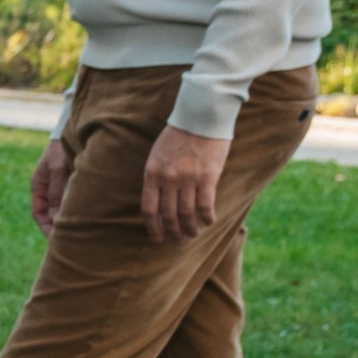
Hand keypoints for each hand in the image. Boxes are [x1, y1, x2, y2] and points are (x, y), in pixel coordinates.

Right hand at [29, 138, 73, 235]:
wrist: (76, 132)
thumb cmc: (62, 148)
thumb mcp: (58, 168)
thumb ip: (57, 191)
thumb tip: (56, 217)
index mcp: (38, 186)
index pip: (38, 214)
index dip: (45, 227)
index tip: (55, 238)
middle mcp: (48, 190)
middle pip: (50, 215)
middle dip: (57, 228)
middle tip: (69, 240)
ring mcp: (60, 188)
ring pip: (63, 210)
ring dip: (69, 220)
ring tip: (80, 231)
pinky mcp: (73, 185)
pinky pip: (73, 202)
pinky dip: (78, 210)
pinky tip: (88, 217)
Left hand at [140, 124, 230, 242]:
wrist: (200, 117)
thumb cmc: (178, 136)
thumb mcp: (157, 156)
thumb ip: (156, 177)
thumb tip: (159, 202)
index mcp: (152, 174)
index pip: (149, 209)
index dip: (153, 227)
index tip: (157, 238)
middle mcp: (168, 179)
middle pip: (168, 215)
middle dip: (172, 232)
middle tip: (178, 240)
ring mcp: (188, 179)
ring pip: (187, 214)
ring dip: (190, 228)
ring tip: (192, 234)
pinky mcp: (208, 176)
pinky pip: (205, 205)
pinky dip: (206, 217)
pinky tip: (208, 221)